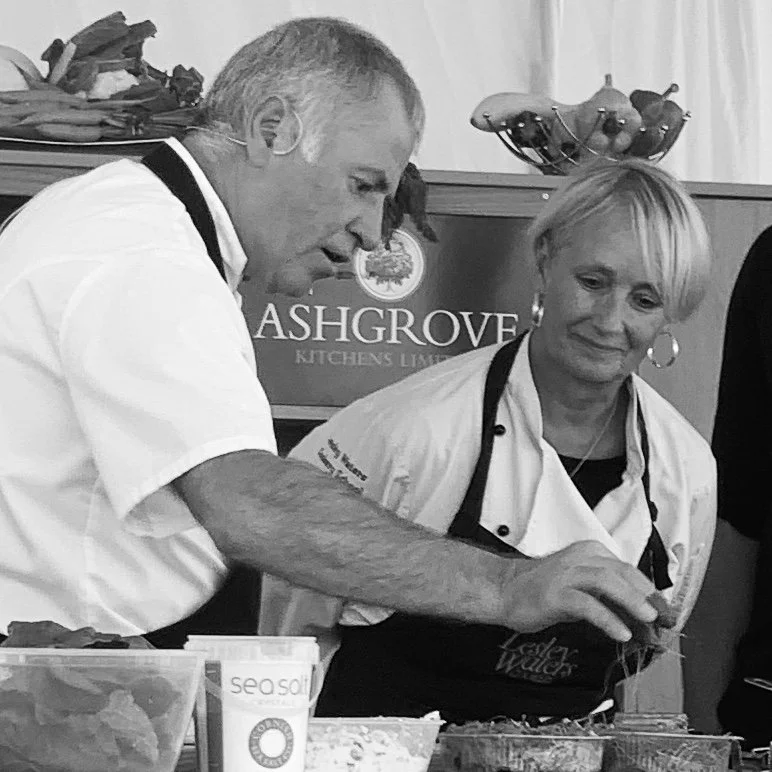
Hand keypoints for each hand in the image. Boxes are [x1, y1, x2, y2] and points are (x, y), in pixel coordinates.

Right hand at [500, 540, 658, 641]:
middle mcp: (580, 558)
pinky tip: (620, 633)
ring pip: (608, 582)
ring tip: (648, 620)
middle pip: (622, 572)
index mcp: (590, 552)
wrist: (505, 590)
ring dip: (632, 602)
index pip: (628, 569)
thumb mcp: (580, 585)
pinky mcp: (556, 594)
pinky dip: (608, 619)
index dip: (650, 591)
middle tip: (663, 618)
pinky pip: (587, 604)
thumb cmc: (543, 588)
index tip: (666, 611)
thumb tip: (641, 615)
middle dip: (647, 597)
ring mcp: (566, 574)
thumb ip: (608, 593)